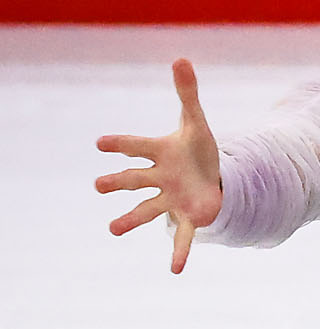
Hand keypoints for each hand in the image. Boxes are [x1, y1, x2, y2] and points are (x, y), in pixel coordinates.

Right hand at [96, 59, 221, 273]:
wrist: (213, 178)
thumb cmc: (198, 150)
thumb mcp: (196, 122)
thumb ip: (187, 93)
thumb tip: (181, 58)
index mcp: (160, 152)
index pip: (137, 145)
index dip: (120, 144)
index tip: (101, 143)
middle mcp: (159, 177)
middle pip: (135, 179)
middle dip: (118, 182)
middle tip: (98, 185)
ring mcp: (171, 199)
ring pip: (148, 211)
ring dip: (131, 220)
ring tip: (112, 229)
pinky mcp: (188, 217)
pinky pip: (181, 236)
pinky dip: (179, 252)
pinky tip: (175, 270)